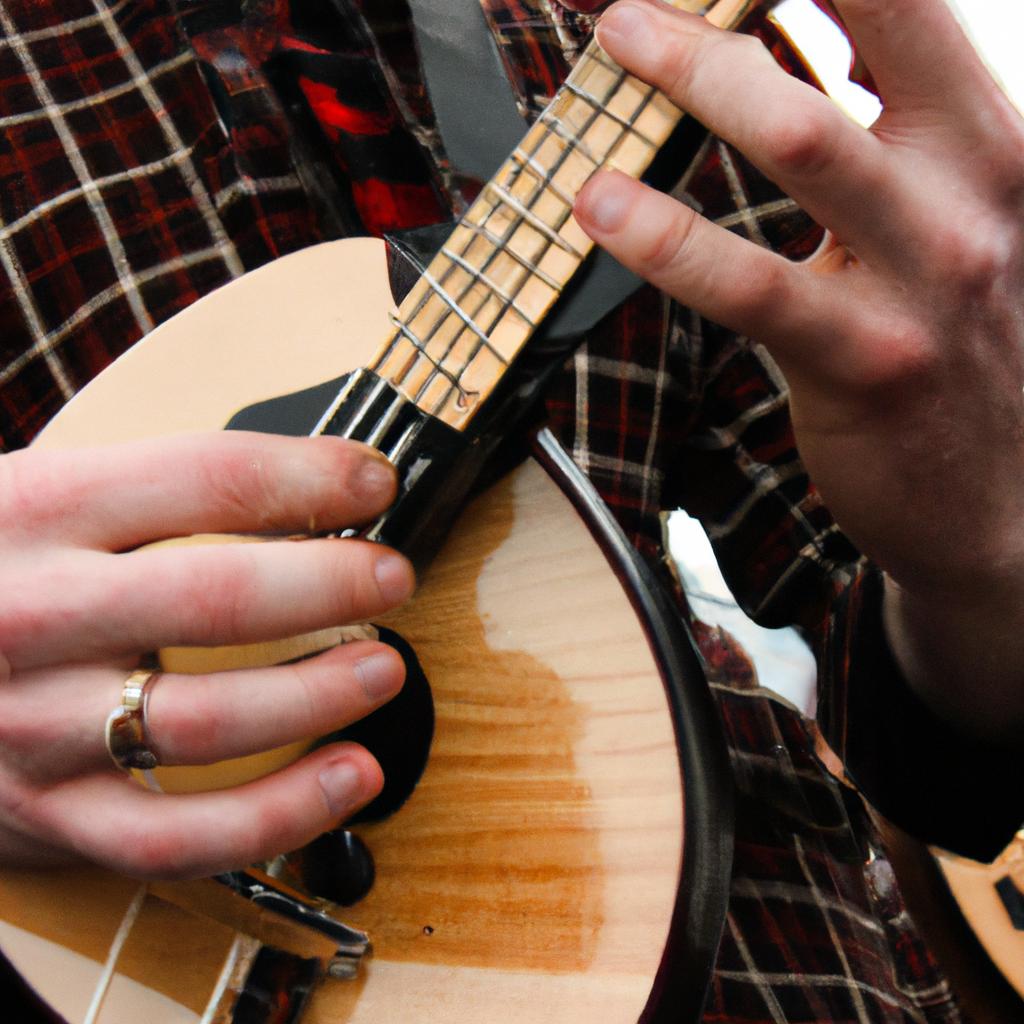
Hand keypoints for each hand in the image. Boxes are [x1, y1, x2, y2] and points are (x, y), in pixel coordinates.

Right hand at [0, 432, 413, 876]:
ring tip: (384, 670)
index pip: (208, 478)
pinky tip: (348, 776)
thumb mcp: (38, 499)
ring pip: (208, 722)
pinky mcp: (52, 816)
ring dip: (320, 695)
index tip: (374, 485)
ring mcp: (39, 726)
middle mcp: (36, 616)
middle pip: (218, 599)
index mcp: (39, 512)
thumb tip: (311, 487)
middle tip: (393, 577)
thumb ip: (155, 495)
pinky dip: (281, 813)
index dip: (312, 478)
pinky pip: (181, 834)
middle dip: (334, 584)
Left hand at [575, 0, 1023, 734]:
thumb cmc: (952, 344)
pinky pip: (753, 286)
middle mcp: (971, 193)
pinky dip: (668, 237)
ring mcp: (925, 279)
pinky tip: (603, 208)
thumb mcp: (945, 221)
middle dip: (732, 0)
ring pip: (804, 141)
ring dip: (697, 75)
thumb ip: (885, 139)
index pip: (907, 4)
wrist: (1000, 496)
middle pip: (863, 30)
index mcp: (989, 142)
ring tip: (616, 43)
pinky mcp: (864, 363)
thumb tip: (795, 50)